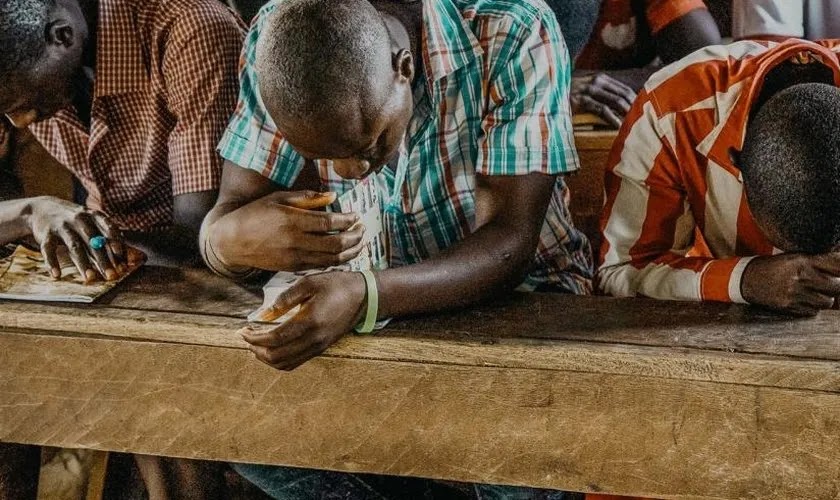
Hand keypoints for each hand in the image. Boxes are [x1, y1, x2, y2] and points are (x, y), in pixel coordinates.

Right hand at [27, 196, 125, 281]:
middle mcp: (80, 218)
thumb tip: (127, 261)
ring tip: (90, 278)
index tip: (122, 256)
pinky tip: (57, 275)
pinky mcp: (46, 234)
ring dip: (83, 263)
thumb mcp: (92, 224)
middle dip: (103, 260)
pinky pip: (49, 249)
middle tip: (111, 276)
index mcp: (95, 216)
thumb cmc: (76, 222)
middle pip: (94, 241)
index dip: (116, 243)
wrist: (42, 208)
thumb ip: (106, 240)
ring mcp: (62, 226)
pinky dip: (52, 262)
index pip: (109, 228)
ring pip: (74, 246)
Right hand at [211, 190, 364, 271]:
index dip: (348, 220)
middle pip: (336, 244)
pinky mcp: (292, 268)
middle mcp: (295, 241)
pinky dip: (336, 261)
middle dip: (354, 237)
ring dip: (350, 251)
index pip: (330, 223)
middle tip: (362, 229)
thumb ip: (307, 198)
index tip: (356, 215)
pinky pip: (321, 266)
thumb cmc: (255, 214)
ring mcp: (294, 257)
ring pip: (332, 259)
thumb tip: (333, 197)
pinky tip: (344, 253)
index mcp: (292, 220)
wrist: (231, 241)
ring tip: (359, 243)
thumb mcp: (278, 199)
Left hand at [240, 271, 367, 369]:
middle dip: (256, 350)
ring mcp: (319, 347)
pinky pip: (296, 362)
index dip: (254, 338)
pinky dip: (279, 360)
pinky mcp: (321, 348)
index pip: (274, 339)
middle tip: (246, 337)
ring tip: (255, 345)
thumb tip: (264, 314)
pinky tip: (272, 349)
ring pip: (285, 364)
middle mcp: (314, 340)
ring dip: (266, 358)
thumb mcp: (309, 283)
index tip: (242, 330)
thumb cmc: (336, 285)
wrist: (364, 296)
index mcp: (309, 322)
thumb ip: (285, 299)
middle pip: (277, 356)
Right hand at [571, 72, 638, 127]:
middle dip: (634, 108)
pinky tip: (617, 126)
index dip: (635, 101)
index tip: (642, 112)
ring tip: (632, 124)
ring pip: (616, 101)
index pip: (625, 89)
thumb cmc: (567, 94)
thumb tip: (619, 107)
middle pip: (623, 95)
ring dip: (626, 113)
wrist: (549, 92)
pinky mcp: (581, 100)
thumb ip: (601, 93)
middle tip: (641, 120)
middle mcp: (597, 81)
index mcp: (601, 78)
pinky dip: (612, 118)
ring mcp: (589, 90)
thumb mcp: (586, 89)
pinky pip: (602, 109)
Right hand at [741, 253, 839, 315]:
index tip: (839, 273)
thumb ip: (818, 261)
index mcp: (802, 260)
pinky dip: (813, 307)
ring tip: (816, 292)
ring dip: (825, 298)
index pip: (836, 266)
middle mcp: (800, 277)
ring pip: (827, 302)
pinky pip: (813, 311)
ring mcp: (795, 294)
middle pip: (836, 287)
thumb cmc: (775, 266)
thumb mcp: (795, 257)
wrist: (747, 279)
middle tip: (831, 283)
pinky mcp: (789, 307)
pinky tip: (804, 299)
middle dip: (836, 285)